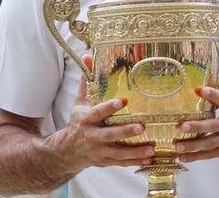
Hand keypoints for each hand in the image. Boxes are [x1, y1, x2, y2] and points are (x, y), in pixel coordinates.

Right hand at [52, 55, 155, 171]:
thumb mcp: (79, 102)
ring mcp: (99, 151)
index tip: (122, 101)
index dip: (109, 107)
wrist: (66, 151)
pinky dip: (135, 162)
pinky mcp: (106, 161)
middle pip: (110, 135)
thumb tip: (88, 56)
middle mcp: (92, 136)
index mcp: (86, 119)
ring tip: (152, 148)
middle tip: (141, 127)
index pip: (98, 112)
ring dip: (135, 151)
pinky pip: (122, 162)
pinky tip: (150, 159)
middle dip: (125, 132)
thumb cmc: (78, 122)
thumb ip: (86, 81)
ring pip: (118, 153)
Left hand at [174, 87, 218, 164]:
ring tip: (177, 145)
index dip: (211, 94)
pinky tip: (183, 157)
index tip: (197, 90)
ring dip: (192, 145)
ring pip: (209, 143)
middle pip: (213, 125)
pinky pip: (210, 155)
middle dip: (196, 126)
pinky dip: (196, 156)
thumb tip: (202, 93)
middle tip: (181, 126)